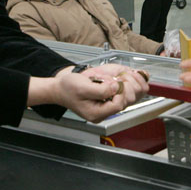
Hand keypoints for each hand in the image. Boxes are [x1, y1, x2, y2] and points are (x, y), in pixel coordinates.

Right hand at [28, 64, 148, 122]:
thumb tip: (116, 87)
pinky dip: (129, 85)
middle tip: (120, 76)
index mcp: (96, 113)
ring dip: (129, 85)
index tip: (116, 81)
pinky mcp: (109, 101)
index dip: (121, 92)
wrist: (60, 89)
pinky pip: (126, 95)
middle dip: (127, 87)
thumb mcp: (82, 87)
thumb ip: (100, 90)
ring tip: (122, 76)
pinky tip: (125, 77)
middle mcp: (104, 113)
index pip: (118, 105)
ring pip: (130, 99)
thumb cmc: (68, 89)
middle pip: (126, 102)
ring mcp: (107, 108)